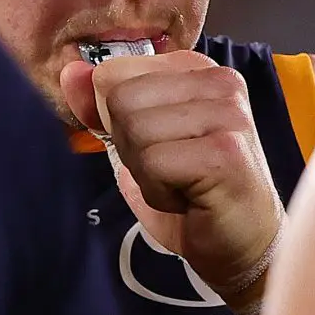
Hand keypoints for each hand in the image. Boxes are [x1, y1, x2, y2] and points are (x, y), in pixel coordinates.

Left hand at [60, 50, 282, 313]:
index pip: (114, 73)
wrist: (244, 244)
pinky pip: (153, 164)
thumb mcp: (138, 141)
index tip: (156, 144)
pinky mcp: (225, 153)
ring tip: (181, 183)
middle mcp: (222, 82)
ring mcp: (229, 115)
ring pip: (135, 129)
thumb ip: (103, 104)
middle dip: (129, 145)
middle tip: (169, 169)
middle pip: (121, 99)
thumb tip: (70, 73)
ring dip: (145, 172)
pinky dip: (158, 192)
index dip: (115, 118)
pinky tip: (189, 199)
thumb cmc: (192, 192)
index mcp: (199, 70)